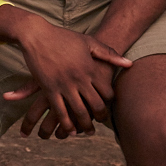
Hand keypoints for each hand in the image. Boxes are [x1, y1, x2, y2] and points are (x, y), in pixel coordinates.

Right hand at [2, 21, 130, 138]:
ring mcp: (64, 84)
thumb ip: (109, 54)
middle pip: (95, 105)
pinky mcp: (49, 88)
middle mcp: (79, 78)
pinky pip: (59, 111)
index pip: (107, 92)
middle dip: (99, 117)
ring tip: (87, 131)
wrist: (36, 34)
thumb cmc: (63, 37)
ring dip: (84, 125)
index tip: (107, 105)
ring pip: (78, 112)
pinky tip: (69, 130)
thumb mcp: (88, 42)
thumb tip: (129, 63)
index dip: (109, 102)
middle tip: (99, 122)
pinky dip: (66, 123)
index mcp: (90, 68)